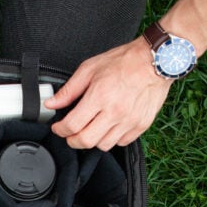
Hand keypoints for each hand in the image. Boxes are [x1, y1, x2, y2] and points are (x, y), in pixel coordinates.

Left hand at [45, 38, 172, 150]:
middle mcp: (115, 112)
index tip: (58, 128)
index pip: (72, 125)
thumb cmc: (124, 61)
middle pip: (85, 141)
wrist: (155, 61)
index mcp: (100, 96)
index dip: (60, 130)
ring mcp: (129, 121)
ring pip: (103, 145)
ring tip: (91, 128)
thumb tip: (51, 103)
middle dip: (72, 140)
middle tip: (70, 134)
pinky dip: (111, 139)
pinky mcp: (141, 125)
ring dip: (92, 140)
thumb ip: (69, 90)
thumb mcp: (90, 69)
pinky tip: (109, 127)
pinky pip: (121, 142)